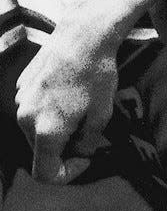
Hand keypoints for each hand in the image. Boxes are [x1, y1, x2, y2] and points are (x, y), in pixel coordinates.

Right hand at [15, 18, 118, 183]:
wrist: (83, 36)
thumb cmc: (96, 75)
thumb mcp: (101, 115)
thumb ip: (87, 143)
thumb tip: (79, 153)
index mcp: (45, 130)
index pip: (45, 174)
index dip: (67, 174)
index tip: (85, 159)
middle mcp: (25, 118)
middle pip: (41, 151)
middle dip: (63, 148)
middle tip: (87, 130)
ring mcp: (20, 100)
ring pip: (36, 130)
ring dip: (56, 128)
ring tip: (79, 107)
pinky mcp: (21, 86)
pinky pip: (33, 109)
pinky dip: (48, 110)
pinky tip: (68, 92)